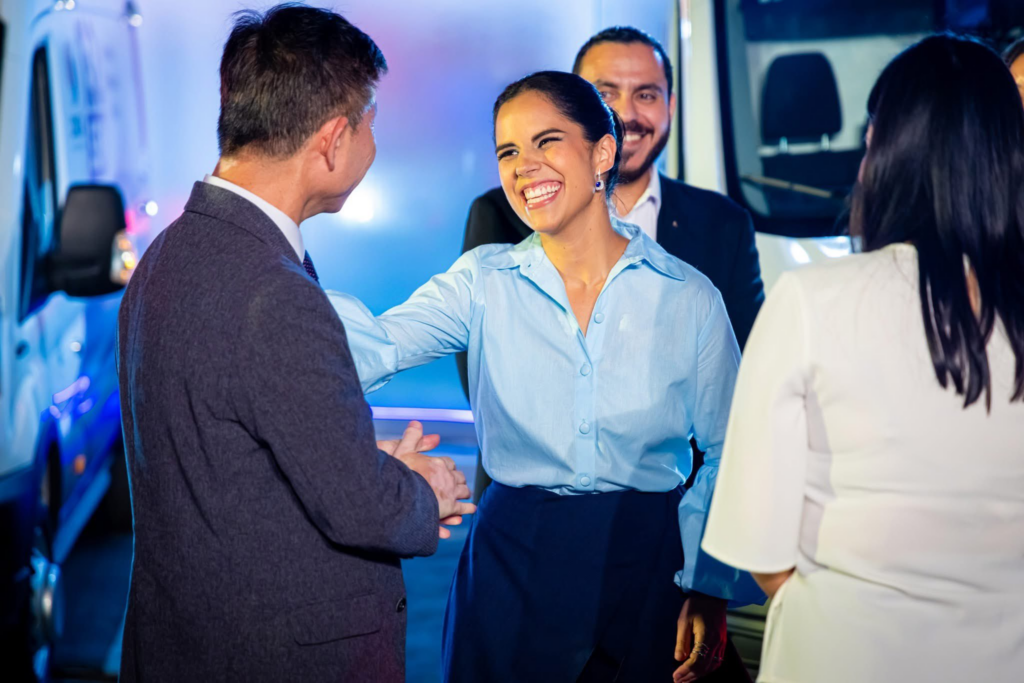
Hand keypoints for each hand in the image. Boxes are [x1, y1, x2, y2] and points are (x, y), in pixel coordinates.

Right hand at [383, 421, 475, 537]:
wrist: (402, 498)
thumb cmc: (400, 476)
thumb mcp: (402, 452)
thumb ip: (411, 437)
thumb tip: (416, 422)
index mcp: (437, 463)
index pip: (448, 462)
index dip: (447, 466)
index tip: (446, 469)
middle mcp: (447, 476)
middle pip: (458, 476)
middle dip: (458, 479)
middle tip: (456, 483)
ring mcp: (450, 492)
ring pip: (464, 490)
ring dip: (464, 492)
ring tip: (464, 495)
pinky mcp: (451, 507)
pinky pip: (464, 507)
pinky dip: (469, 508)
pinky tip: (471, 509)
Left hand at [673, 593, 727, 682]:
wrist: (713, 595)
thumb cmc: (696, 605)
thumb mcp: (684, 621)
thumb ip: (681, 641)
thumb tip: (678, 659)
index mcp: (706, 636)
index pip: (696, 661)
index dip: (685, 671)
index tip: (675, 676)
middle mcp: (717, 642)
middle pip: (704, 667)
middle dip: (690, 676)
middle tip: (678, 681)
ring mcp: (721, 643)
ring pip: (712, 666)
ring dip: (698, 675)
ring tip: (686, 679)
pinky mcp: (723, 642)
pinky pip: (717, 661)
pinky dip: (707, 669)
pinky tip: (698, 671)